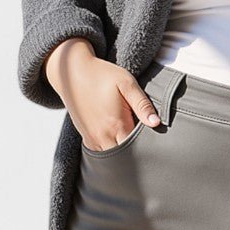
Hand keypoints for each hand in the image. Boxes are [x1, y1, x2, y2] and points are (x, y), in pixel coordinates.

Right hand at [45, 38, 161, 149]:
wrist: (72, 72)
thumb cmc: (102, 75)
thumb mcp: (126, 84)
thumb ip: (142, 104)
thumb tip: (156, 123)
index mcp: (116, 125)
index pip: (137, 148)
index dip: (148, 147)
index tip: (156, 142)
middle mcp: (103, 136)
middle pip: (124, 157)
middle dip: (136, 154)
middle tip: (147, 146)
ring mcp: (92, 138)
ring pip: (111, 158)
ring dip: (122, 155)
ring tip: (134, 145)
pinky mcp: (85, 136)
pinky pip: (100, 154)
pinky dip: (110, 152)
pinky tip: (118, 143)